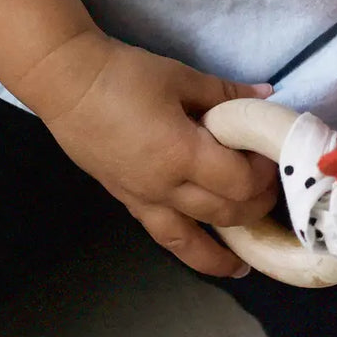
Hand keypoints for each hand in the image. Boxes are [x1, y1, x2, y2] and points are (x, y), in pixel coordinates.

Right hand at [21, 32, 279, 276]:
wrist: (65, 82)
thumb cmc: (125, 75)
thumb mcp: (181, 77)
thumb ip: (226, 94)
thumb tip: (266, 97)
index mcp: (183, 154)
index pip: (240, 182)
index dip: (262, 174)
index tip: (269, 155)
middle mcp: (166, 187)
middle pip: (225, 213)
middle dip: (255, 206)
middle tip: (270, 190)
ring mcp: (145, 199)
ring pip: (193, 242)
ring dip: (226, 252)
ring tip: (247, 261)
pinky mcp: (128, 201)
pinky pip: (165, 236)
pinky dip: (191, 251)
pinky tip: (207, 255)